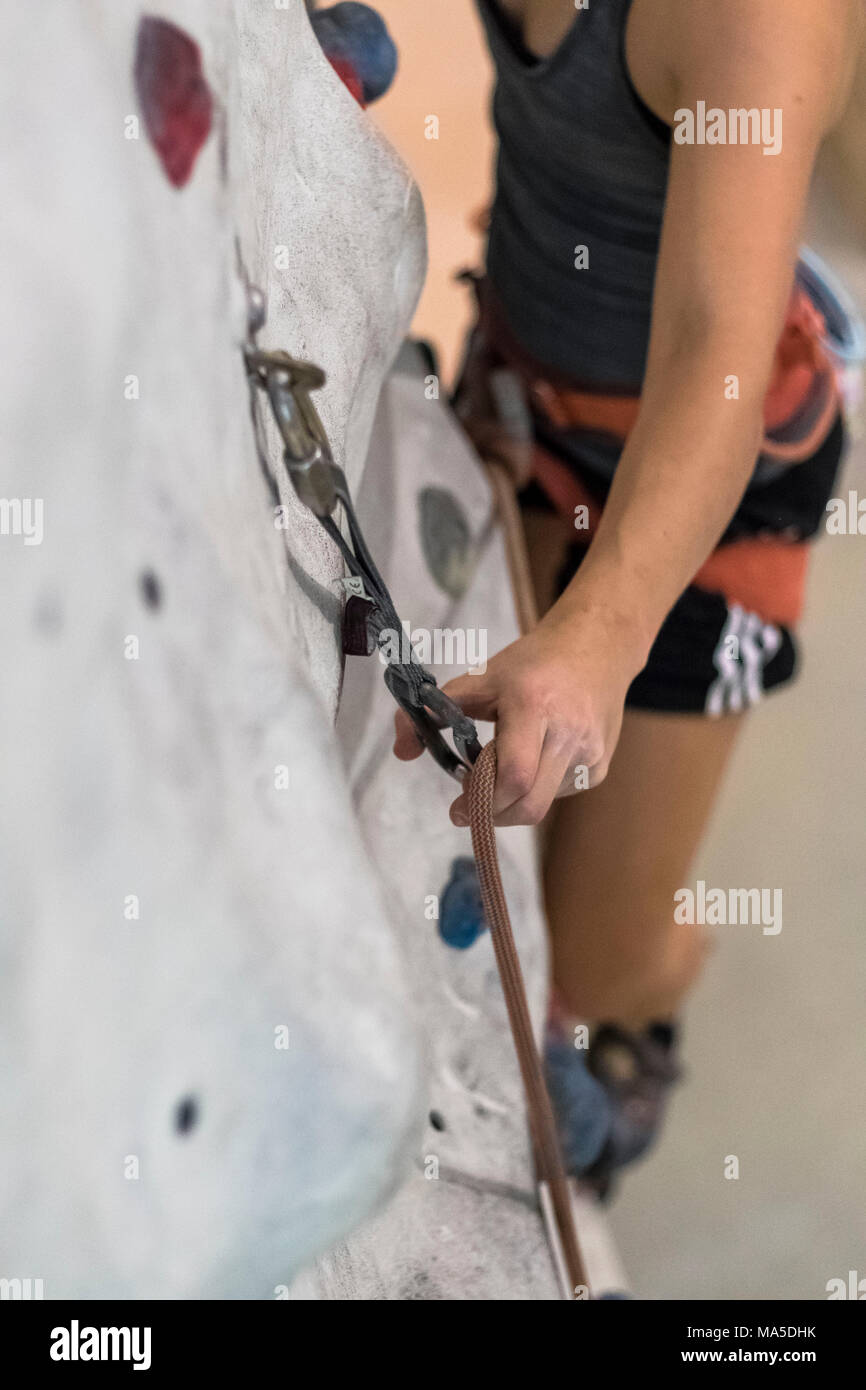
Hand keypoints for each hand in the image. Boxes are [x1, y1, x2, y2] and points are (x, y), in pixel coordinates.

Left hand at [392, 602, 646, 827]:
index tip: (457, 807)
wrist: (598, 648)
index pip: (514, 774)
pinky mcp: (599, 768)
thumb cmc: (532, 664)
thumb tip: (402, 751)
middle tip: (471, 805)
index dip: (482, 800)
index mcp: (535, 706)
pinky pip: (558, 794)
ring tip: (503, 768)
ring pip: (543, 804)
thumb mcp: (480, 677)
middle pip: (530, 805)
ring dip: (513, 800)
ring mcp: (590, 755)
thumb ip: (434, 711)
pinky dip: (535, 789)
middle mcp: (569, 734)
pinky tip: (534, 759)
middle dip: (494, 814)